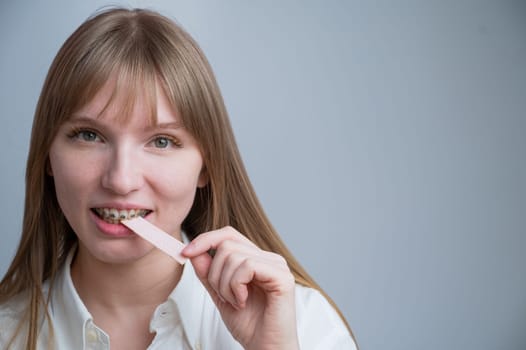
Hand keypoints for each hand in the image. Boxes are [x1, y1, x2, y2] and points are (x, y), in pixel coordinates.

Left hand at [181, 226, 299, 349]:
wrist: (265, 349)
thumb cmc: (249, 325)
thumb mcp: (220, 295)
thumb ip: (208, 273)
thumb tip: (194, 251)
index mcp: (256, 259)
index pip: (228, 235)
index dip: (205, 239)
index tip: (185, 253)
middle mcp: (268, 258)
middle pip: (227, 244)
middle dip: (214, 272)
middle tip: (223, 296)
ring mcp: (277, 265)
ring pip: (234, 255)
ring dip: (225, 284)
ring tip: (235, 302)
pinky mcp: (282, 277)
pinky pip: (248, 266)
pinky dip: (236, 286)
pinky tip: (242, 301)